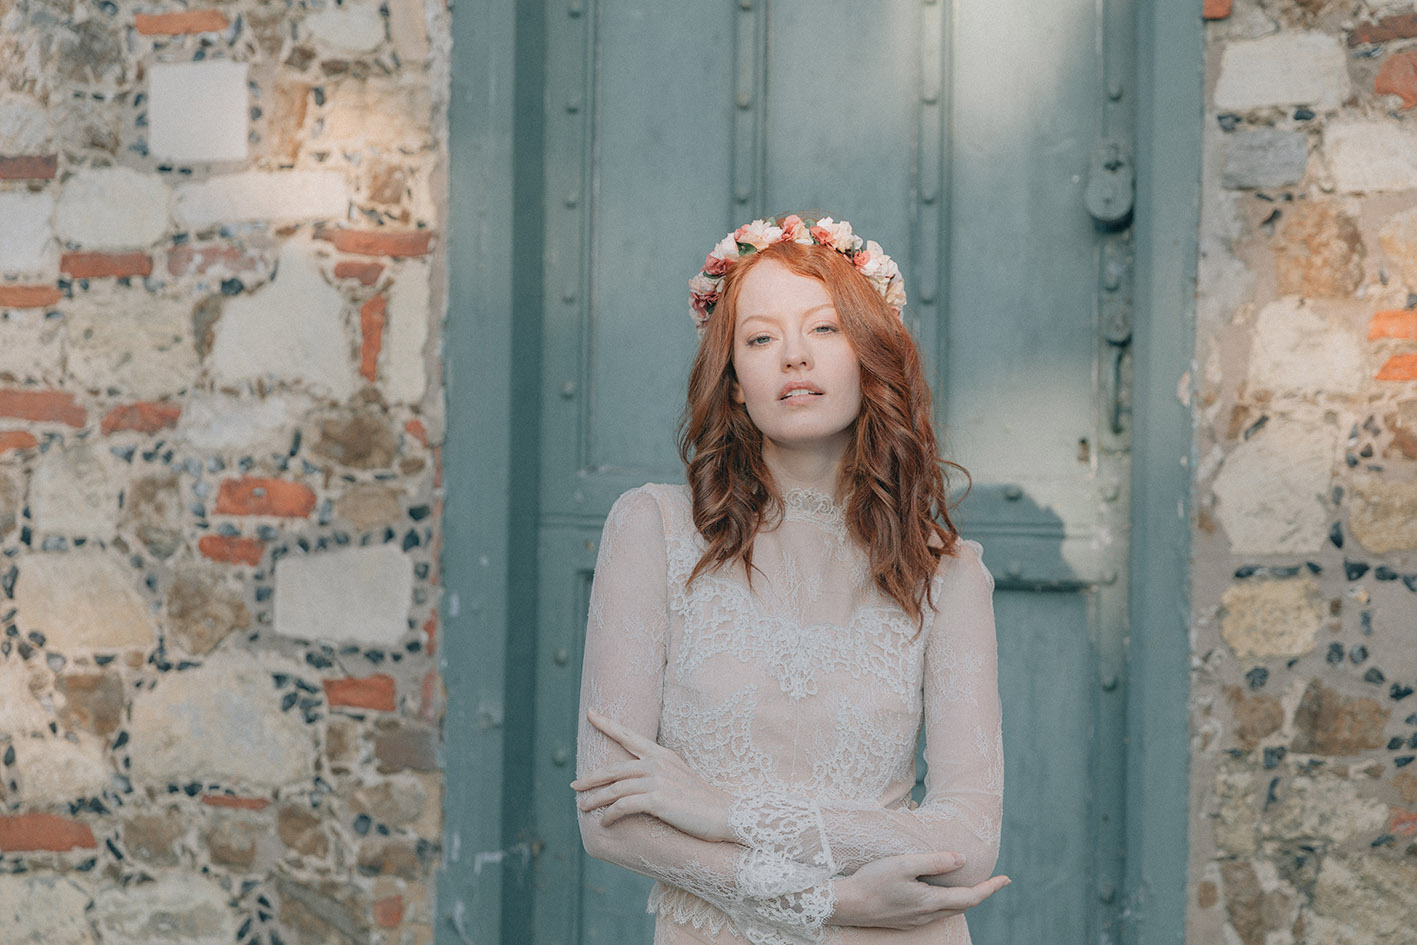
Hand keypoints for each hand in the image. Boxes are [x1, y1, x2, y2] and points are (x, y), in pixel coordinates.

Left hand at [571, 709, 735, 841]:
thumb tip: (638, 781)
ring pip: (615, 788)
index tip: (590, 713)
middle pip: (614, 768)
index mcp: (662, 755)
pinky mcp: (657, 800)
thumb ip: (659, 774)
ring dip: (596, 799)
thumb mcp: (680, 778)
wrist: (725, 814)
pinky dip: (610, 814)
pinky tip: (605, 821)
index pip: (630, 736)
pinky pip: (623, 806)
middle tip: (574, 785)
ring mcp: (657, 781)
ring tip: (583, 807)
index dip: (608, 724)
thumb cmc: (703, 801)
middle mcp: (657, 763)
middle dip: (591, 777)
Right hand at [826, 851, 1009, 929]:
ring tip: (972, 886)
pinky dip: (947, 902)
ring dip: (965, 899)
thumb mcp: (904, 864)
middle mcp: (927, 914)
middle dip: (981, 894)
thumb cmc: (873, 881)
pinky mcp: (906, 920)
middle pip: (963, 906)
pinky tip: (941, 894)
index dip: (991, 888)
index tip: (1007, 879)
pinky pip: (935, 912)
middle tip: (994, 882)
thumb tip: (962, 859)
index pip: (971, 897)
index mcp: (930, 901)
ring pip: (949, 910)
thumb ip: (934, 861)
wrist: (846, 905)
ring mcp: (916, 920)